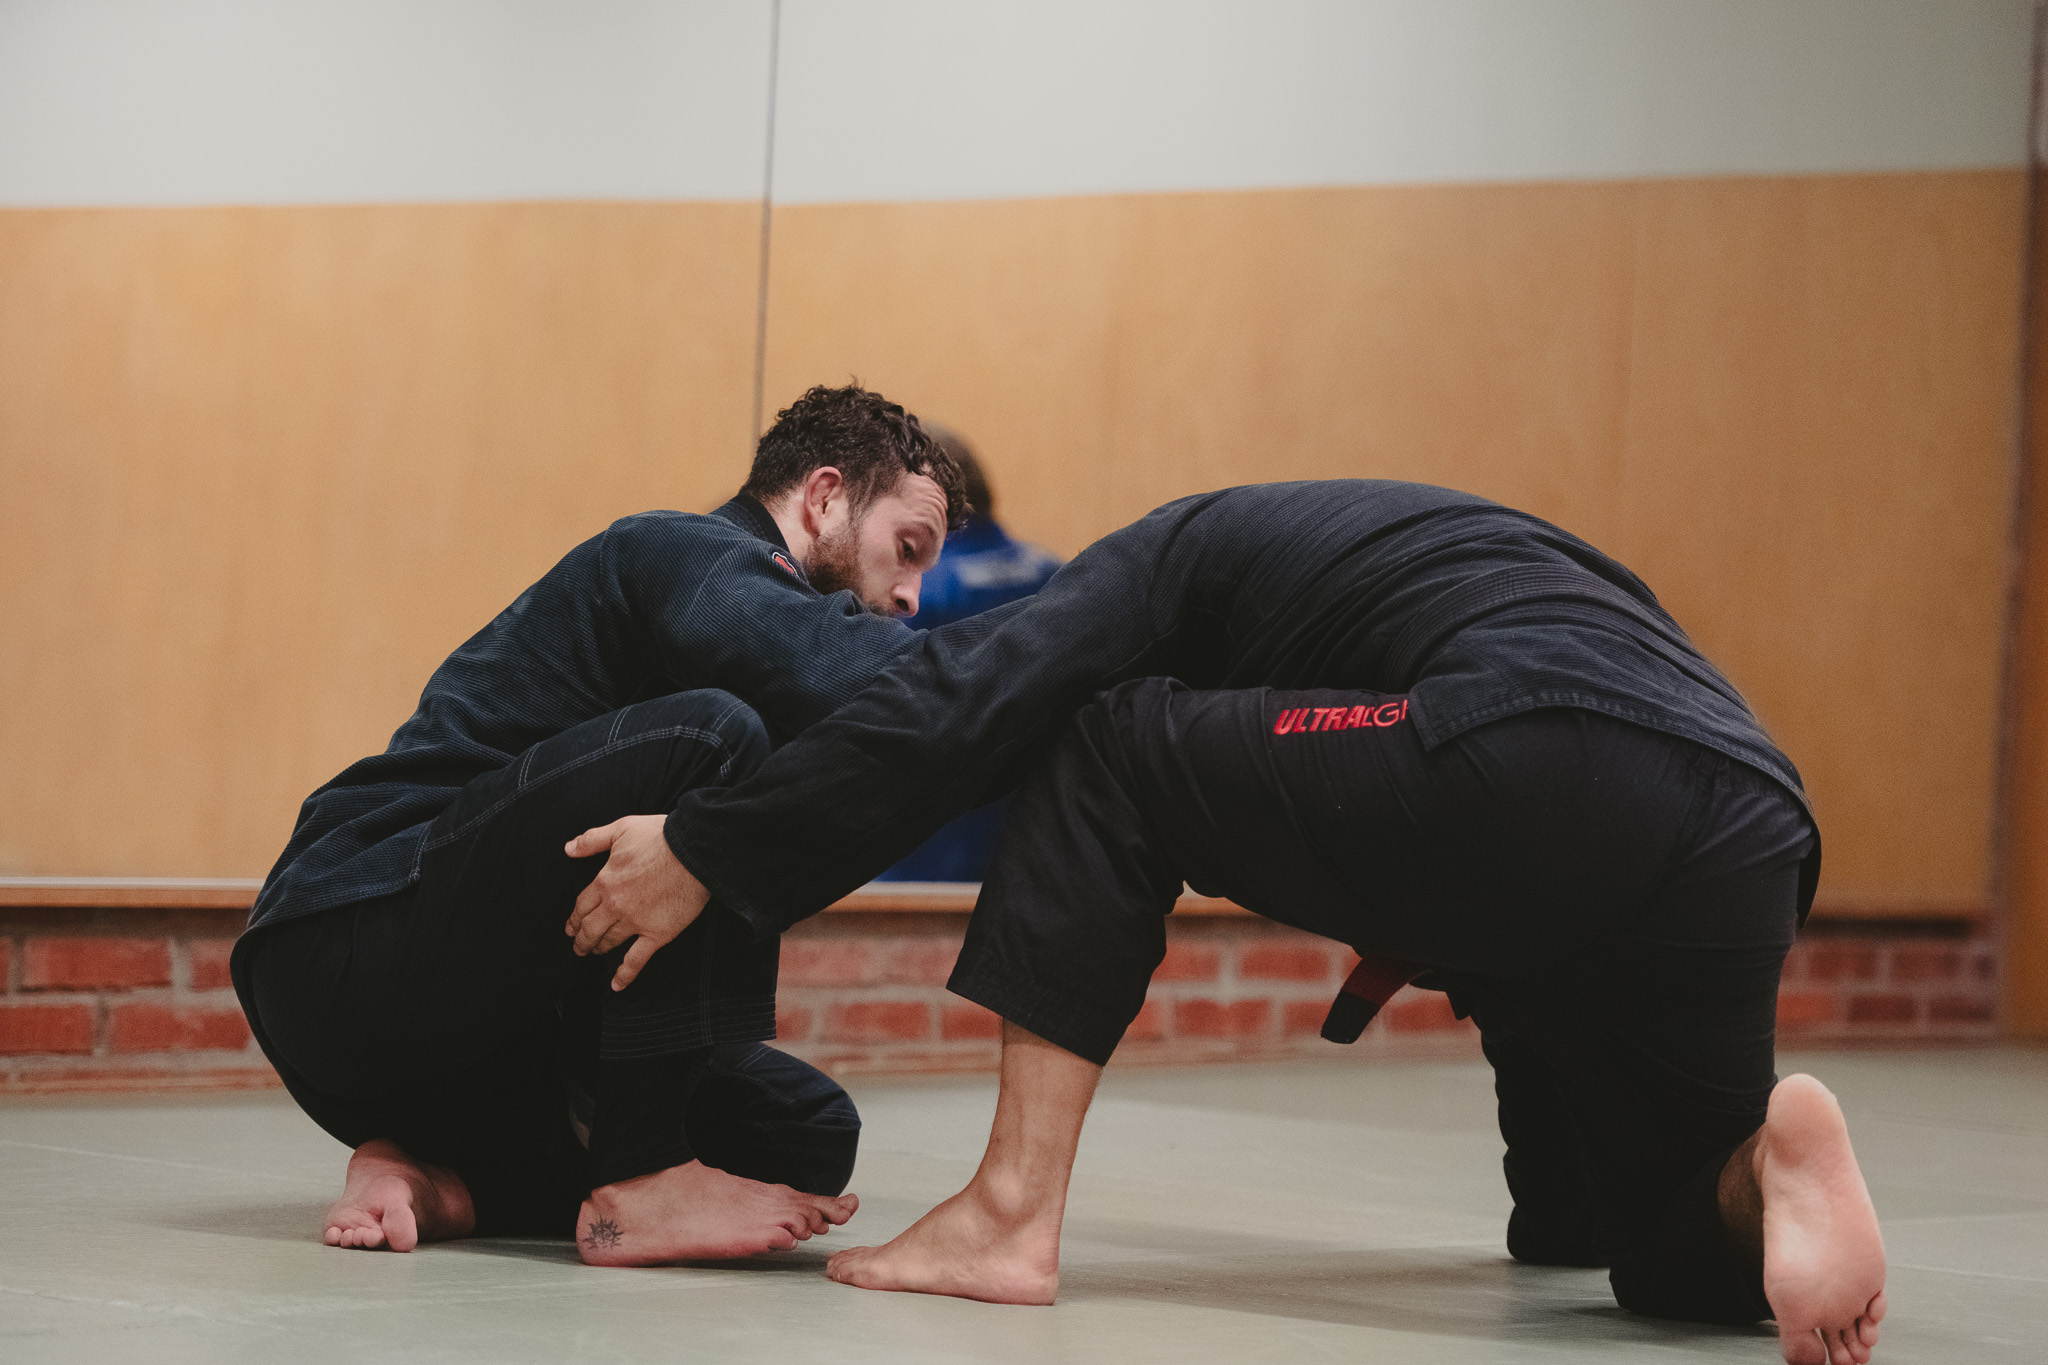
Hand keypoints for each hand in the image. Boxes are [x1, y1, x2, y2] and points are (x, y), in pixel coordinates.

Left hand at [563, 815, 712, 990]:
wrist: (694, 850)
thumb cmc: (660, 836)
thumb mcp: (621, 829)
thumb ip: (591, 840)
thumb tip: (568, 849)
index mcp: (605, 881)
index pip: (581, 906)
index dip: (573, 918)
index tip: (570, 926)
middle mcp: (615, 906)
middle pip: (590, 928)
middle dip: (581, 939)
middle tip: (578, 946)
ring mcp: (636, 922)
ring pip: (608, 943)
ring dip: (598, 950)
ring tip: (594, 954)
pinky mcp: (657, 934)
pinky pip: (636, 960)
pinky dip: (625, 975)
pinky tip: (616, 985)